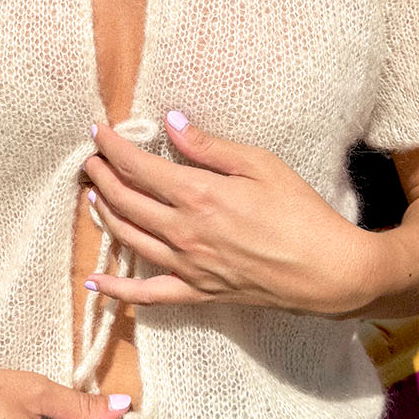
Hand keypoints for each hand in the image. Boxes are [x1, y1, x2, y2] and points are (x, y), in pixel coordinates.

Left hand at [82, 112, 379, 316]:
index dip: (112, 147)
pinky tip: (94, 283)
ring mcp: (187, 266)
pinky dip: (116, 291)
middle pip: (125, 201)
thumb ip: (210, 147)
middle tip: (90, 160)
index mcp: (198, 195)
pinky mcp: (197, 293)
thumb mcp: (261, 165)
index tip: (97, 131)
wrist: (328, 271)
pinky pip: (147, 295)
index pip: (138, 167)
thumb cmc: (301, 212)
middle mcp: (184, 232)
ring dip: (104, 215)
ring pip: (129, 239)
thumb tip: (172, 123)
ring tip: (92, 196)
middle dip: (102, 177)